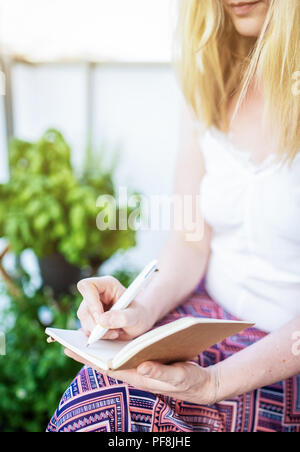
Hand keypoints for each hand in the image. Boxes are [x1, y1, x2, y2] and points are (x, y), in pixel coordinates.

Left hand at [64, 348, 216, 404]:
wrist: (198, 384)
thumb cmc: (188, 381)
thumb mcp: (178, 376)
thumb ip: (161, 373)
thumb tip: (141, 366)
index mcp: (139, 376)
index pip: (108, 368)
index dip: (89, 359)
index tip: (69, 349)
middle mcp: (135, 372)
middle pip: (106, 362)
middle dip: (88, 352)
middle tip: (68, 341)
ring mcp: (139, 368)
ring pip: (113, 358)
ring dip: (99, 349)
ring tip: (83, 337)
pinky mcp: (144, 363)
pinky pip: (124, 355)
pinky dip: (113, 347)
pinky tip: (109, 338)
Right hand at [76, 276, 155, 340]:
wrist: (140, 323)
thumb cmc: (140, 315)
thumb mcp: (136, 316)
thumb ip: (122, 317)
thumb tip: (102, 320)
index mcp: (107, 285)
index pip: (87, 286)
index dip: (91, 302)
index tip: (101, 317)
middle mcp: (96, 294)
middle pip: (84, 309)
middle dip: (96, 324)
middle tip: (113, 331)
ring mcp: (91, 307)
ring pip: (84, 321)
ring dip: (98, 332)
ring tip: (116, 332)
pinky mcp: (90, 319)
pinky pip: (86, 330)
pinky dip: (97, 336)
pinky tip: (111, 334)